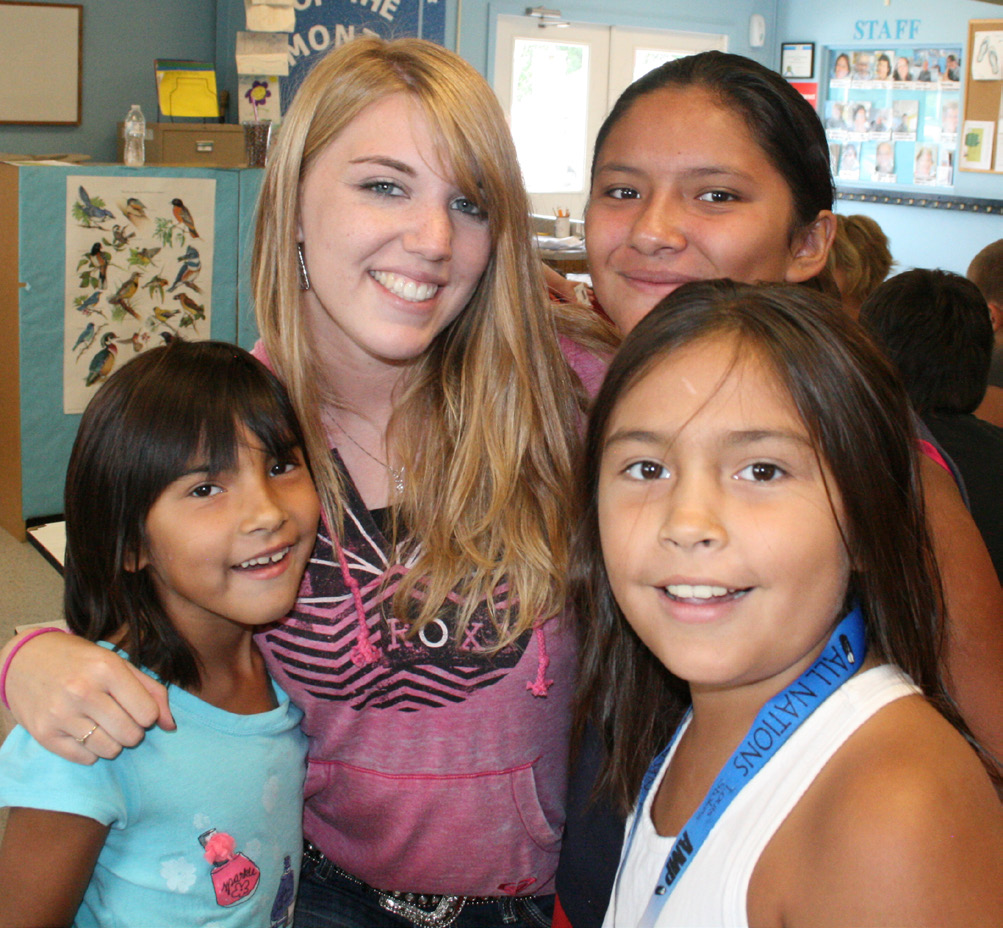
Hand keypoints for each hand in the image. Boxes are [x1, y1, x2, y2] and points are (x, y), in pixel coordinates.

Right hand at [1, 631, 173, 763]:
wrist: (26, 659)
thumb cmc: (81, 661)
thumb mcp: (119, 664)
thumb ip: (152, 691)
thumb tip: (170, 726)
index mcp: (106, 669)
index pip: (147, 714)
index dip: (147, 714)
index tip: (135, 707)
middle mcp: (83, 691)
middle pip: (130, 735)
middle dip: (132, 731)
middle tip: (120, 718)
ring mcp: (61, 714)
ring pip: (109, 750)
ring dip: (113, 743)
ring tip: (103, 725)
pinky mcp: (44, 734)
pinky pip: (85, 759)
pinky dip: (91, 751)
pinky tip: (84, 731)